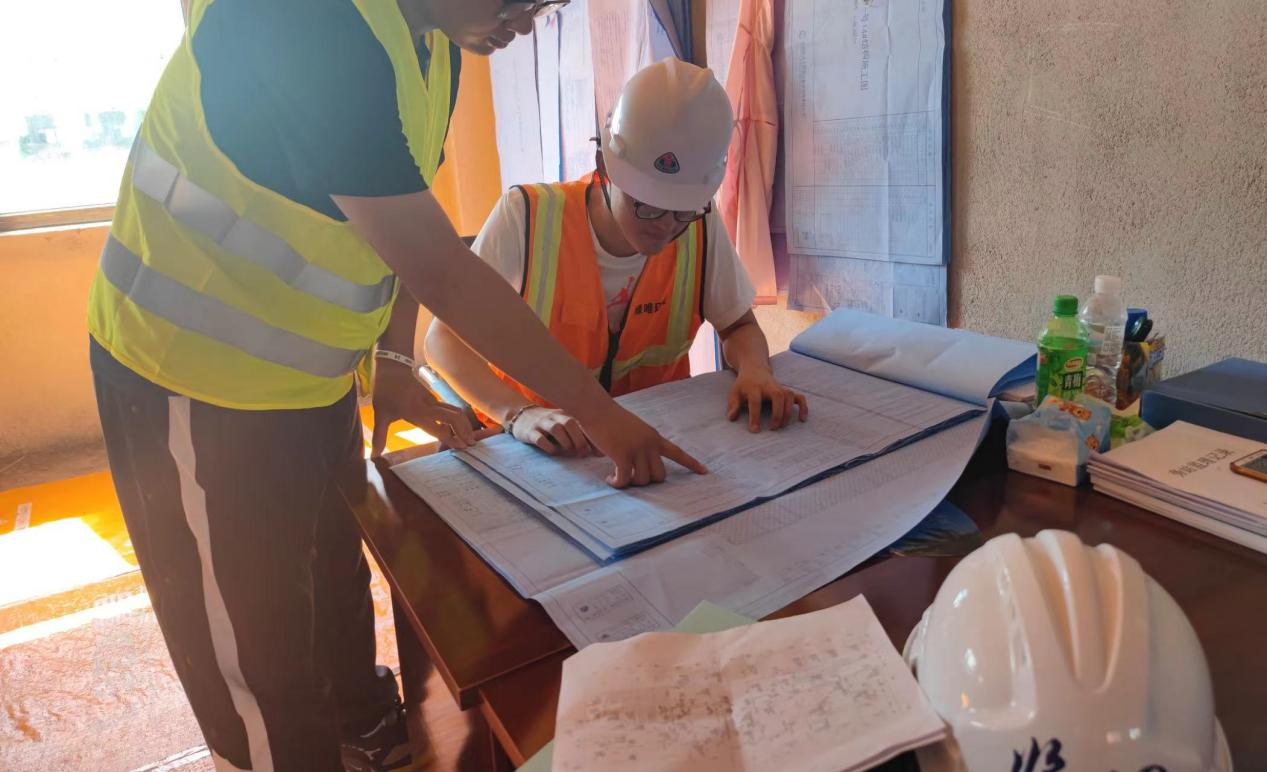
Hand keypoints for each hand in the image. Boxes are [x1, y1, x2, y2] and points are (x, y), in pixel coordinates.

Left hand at [371, 362, 476, 456]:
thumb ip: (379, 436)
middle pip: (453, 416)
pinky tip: (459, 429)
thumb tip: (373, 456)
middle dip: (463, 430)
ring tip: (470, 437)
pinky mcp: (434, 399)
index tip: (460, 446)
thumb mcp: (380, 413)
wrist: (392, 366)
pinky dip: (457, 419)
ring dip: (464, 424)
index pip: (437, 427)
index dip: (449, 437)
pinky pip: (450, 409)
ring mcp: (433, 401)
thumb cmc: (385, 391)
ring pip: (455, 411)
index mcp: (416, 412)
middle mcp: (428, 406)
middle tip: (470, 443)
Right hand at [510, 407, 593, 456]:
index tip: (599, 451)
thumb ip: (580, 433)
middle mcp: (554, 416)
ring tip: (569, 452)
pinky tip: (553, 452)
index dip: (592, 437)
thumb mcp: (564, 423)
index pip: (582, 422)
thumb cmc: (549, 425)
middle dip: (579, 439)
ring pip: (556, 428)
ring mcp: (541, 423)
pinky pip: (539, 438)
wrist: (521, 416)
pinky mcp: (530, 432)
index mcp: (566, 414)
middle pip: (570, 423)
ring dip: (565, 442)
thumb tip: (599, 451)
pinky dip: (548, 446)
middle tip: (584, 453)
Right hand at [581, 404, 708, 488]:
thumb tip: (640, 462)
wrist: (596, 409)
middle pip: (659, 475)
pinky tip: (610, 480)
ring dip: (630, 483)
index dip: (691, 464)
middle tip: (632, 478)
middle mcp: (650, 444)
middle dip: (647, 481)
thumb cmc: (611, 418)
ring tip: (618, 478)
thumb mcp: (634, 429)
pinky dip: (618, 483)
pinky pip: (625, 479)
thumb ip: (642, 442)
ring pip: (643, 480)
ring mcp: (637, 450)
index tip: (704, 472)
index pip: (677, 452)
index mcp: (654, 437)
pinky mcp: (622, 455)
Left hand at [727, 368, 808, 431]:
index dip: (755, 416)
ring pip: (789, 396)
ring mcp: (780, 388)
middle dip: (777, 413)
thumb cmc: (744, 385)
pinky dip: (803, 407)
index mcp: (754, 387)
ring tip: (781, 426)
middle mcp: (769, 386)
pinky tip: (802, 419)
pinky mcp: (787, 391)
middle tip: (773, 428)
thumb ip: (733, 405)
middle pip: (777, 396)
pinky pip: (799, 397)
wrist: (755, 370)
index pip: (755, 401)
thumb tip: (732, 418)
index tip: (754, 430)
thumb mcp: (735, 393)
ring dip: (788, 412)